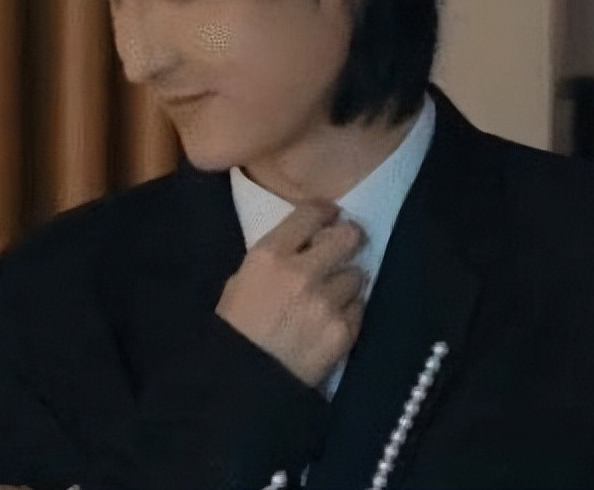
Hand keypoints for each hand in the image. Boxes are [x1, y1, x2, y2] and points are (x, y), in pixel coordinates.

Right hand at [215, 200, 366, 386]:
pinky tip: (332, 320)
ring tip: (332, 295)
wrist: (244, 382)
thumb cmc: (234, 328)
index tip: (331, 216)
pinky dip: (349, 311)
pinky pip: (359, 308)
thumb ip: (276, 259)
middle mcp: (303, 271)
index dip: (325, 212)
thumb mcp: (241, 280)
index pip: (311, 214)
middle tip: (344, 248)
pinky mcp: (344, 330)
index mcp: (270, 254)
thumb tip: (306, 246)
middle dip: (348, 240)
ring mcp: (327, 301)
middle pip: (348, 237)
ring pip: (357, 275)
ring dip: (347, 282)